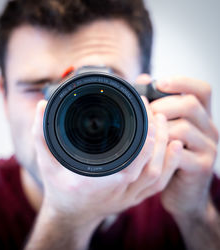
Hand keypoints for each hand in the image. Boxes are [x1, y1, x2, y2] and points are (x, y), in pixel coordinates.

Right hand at [31, 93, 180, 225]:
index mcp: (92, 183)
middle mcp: (113, 192)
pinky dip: (169, 166)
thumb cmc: (59, 187)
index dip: (141, 145)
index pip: (125, 166)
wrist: (71, 213)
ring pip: (156, 176)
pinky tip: (173, 147)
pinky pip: (158, 184)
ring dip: (165, 150)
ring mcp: (126, 197)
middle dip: (157, 138)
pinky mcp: (134, 198)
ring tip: (164, 123)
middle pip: (146, 167)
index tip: (147, 117)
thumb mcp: (46, 161)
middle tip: (156, 113)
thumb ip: (41, 134)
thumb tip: (41, 107)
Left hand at [150, 76, 218, 217]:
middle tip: (145, 116)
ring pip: (183, 128)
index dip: (181, 82)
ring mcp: (208, 148)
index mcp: (201, 116)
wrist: (182, 191)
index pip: (201, 90)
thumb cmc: (169, 156)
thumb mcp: (167, 129)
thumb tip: (142, 79)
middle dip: (162, 107)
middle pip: (190, 105)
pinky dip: (162, 150)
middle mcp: (209, 129)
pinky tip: (152, 152)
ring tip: (146, 135)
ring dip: (159, 130)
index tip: (158, 83)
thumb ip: (157, 105)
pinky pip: (180, 152)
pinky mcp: (202, 166)